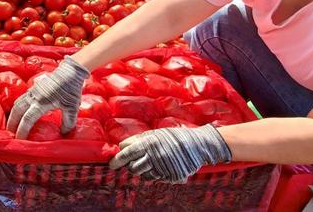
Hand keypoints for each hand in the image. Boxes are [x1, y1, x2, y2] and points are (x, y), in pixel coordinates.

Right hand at [6, 56, 88, 138]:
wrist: (70, 72)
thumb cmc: (71, 90)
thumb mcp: (72, 108)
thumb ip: (68, 122)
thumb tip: (63, 133)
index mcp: (42, 103)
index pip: (28, 119)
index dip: (22, 130)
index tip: (19, 139)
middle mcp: (34, 97)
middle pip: (17, 111)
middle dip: (12, 123)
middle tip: (10, 133)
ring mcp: (32, 91)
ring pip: (17, 104)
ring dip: (12, 114)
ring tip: (11, 124)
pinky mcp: (33, 88)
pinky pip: (21, 98)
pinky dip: (17, 107)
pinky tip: (18, 112)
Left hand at [109, 125, 231, 182]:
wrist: (199, 144)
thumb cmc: (174, 137)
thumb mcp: (156, 133)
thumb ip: (139, 139)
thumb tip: (121, 146)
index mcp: (149, 142)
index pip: (126, 153)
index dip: (117, 159)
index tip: (112, 164)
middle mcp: (155, 155)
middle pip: (132, 167)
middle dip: (130, 167)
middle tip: (131, 164)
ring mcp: (164, 167)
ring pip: (143, 175)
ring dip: (142, 171)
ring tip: (150, 163)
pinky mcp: (171, 176)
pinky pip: (156, 179)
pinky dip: (155, 175)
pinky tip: (161, 167)